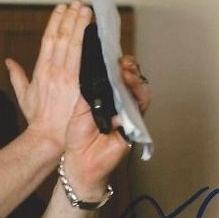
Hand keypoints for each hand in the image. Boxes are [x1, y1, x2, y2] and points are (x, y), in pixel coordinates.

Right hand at [5, 1, 91, 153]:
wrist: (48, 138)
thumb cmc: (38, 119)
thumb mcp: (24, 96)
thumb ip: (17, 76)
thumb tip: (9, 62)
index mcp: (41, 70)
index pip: (48, 39)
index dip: (55, 22)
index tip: (61, 8)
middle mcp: (54, 71)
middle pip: (63, 38)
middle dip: (71, 19)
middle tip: (78, 4)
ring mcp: (68, 79)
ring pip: (74, 46)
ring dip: (80, 27)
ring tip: (86, 12)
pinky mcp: (79, 87)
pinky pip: (86, 63)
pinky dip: (90, 47)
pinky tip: (96, 35)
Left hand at [61, 54, 151, 192]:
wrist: (79, 162)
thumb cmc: (78, 136)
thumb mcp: (80, 109)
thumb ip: (90, 91)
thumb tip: (97, 69)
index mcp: (108, 97)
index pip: (118, 76)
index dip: (118, 65)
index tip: (112, 55)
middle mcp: (122, 104)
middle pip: (133, 82)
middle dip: (130, 70)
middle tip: (123, 63)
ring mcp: (130, 116)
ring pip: (140, 94)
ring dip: (134, 83)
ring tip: (126, 73)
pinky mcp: (134, 129)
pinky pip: (139, 113)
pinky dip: (135, 102)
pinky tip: (128, 95)